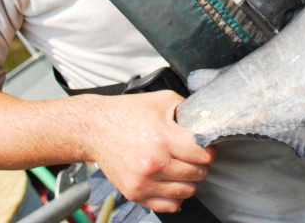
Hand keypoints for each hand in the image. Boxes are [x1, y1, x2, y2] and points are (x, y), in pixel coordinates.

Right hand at [86, 90, 215, 212]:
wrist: (95, 128)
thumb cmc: (127, 113)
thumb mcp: (162, 100)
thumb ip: (188, 111)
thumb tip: (207, 122)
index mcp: (163, 138)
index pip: (203, 155)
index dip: (209, 148)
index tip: (205, 145)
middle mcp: (153, 164)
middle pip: (198, 174)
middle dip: (200, 163)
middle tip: (191, 154)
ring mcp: (143, 182)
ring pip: (187, 191)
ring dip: (189, 180)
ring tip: (180, 166)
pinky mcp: (135, 193)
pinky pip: (169, 205)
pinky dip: (175, 195)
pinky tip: (171, 180)